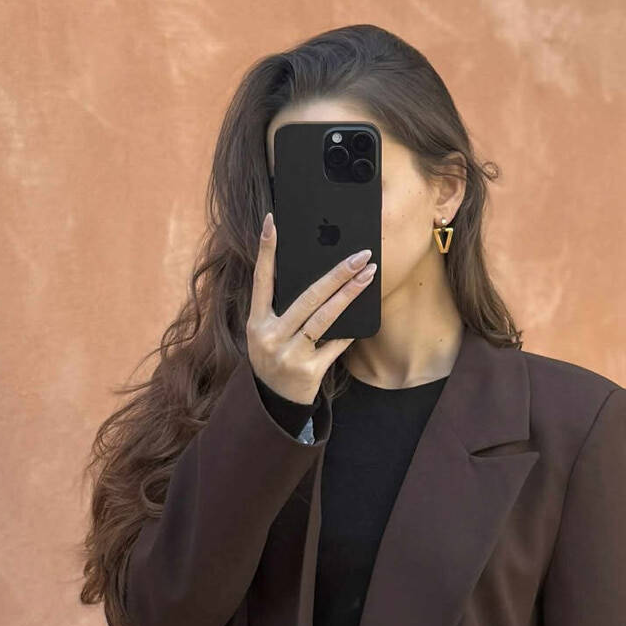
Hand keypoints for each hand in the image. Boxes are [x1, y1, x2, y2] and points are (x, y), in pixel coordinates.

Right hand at [246, 210, 376, 405]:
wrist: (276, 404)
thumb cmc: (276, 358)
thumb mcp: (269, 333)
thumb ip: (282, 308)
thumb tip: (318, 276)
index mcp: (257, 322)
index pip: (261, 279)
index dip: (266, 250)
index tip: (273, 221)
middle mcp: (270, 336)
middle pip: (307, 297)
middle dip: (336, 273)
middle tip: (360, 255)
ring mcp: (289, 354)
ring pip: (324, 317)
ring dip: (349, 294)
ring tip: (368, 275)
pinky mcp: (308, 371)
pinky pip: (335, 344)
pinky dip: (349, 330)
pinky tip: (363, 315)